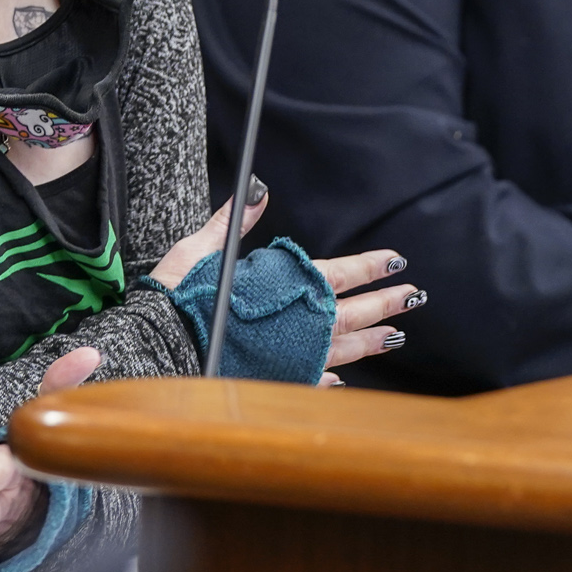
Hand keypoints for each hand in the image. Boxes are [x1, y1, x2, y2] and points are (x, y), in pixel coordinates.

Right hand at [145, 182, 422, 382]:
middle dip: (385, 302)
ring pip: (341, 348)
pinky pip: (311, 380)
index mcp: (283, 289)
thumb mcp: (202, 250)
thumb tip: (257, 190)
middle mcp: (295, 326)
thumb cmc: (178, 297)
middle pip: (350, 312)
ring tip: (396, 335)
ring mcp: (289, 358)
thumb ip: (234, 222)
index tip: (396, 260)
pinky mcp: (274, 381)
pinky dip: (328, 378)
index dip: (369, 265)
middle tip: (414, 296)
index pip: (339, 273)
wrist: (157, 350)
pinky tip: (341, 379)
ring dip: (370, 340)